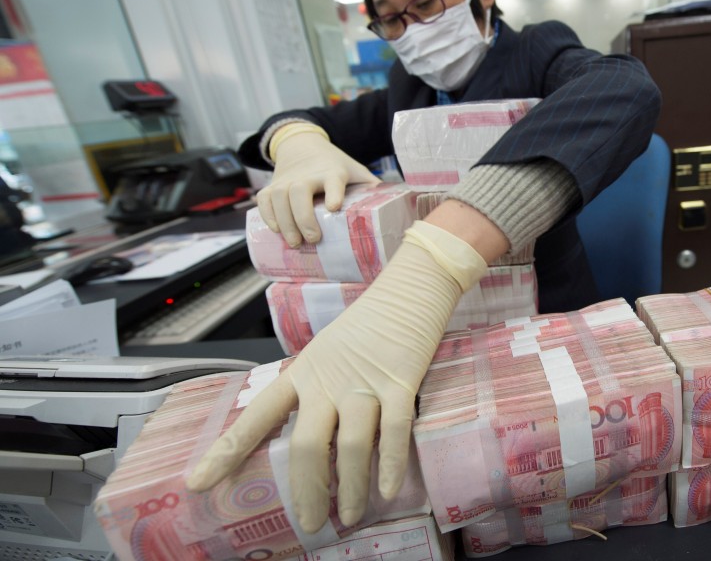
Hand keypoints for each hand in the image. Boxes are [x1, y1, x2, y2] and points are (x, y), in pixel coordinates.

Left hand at [186, 220, 487, 532]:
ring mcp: (365, 382)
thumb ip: (314, 391)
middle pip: (306, 443)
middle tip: (310, 523)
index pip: (257, 415)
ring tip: (350, 515)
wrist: (409, 290)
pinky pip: (394, 430)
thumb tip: (306, 443)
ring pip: (352, 443)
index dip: (227, 451)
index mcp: (303, 373)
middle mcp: (328, 380)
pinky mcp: (401, 382)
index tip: (198, 483)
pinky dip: (391, 464)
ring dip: (351, 486)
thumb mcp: (326, 353)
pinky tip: (387, 490)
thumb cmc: (367, 325)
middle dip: (306, 490)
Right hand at [257, 128, 378, 246]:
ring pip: (279, 198)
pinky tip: (276, 230)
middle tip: (312, 240)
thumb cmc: (335, 166)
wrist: (302, 146)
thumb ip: (371, 188)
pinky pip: (264, 200)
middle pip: (299, 191)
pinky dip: (268, 216)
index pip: (333, 180)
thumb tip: (395, 211)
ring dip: (284, 222)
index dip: (333, 192)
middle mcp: (307, 174)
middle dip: (302, 217)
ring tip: (294, 242)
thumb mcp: (355, 171)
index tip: (334, 207)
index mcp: (332, 172)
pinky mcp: (272, 185)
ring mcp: (287, 179)